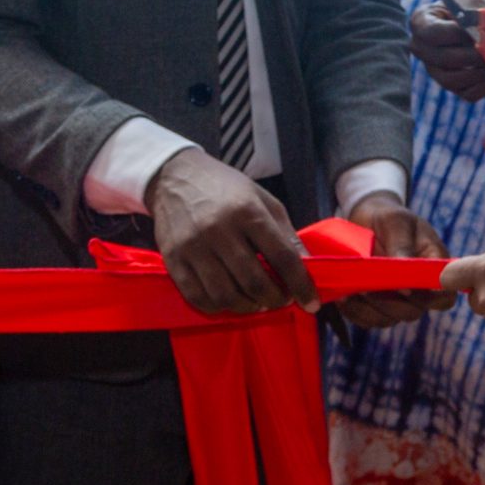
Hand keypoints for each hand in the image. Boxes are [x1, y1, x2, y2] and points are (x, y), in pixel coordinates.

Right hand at [146, 149, 319, 314]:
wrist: (174, 176)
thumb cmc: (225, 188)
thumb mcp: (262, 199)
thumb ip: (285, 232)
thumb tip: (307, 266)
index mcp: (248, 211)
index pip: (282, 256)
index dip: (300, 284)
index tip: (312, 303)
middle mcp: (220, 230)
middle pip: (254, 282)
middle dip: (274, 299)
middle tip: (281, 300)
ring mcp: (193, 246)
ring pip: (226, 295)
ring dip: (248, 307)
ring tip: (257, 302)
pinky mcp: (173, 259)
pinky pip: (198, 297)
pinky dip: (218, 307)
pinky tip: (229, 301)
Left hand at [336, 191, 452, 328]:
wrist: (367, 220)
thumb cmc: (389, 218)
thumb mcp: (398, 222)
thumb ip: (403, 246)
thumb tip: (407, 276)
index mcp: (435, 270)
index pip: (443, 297)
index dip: (428, 299)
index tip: (405, 288)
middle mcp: (419, 291)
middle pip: (412, 312)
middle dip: (389, 303)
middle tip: (367, 288)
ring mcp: (397, 301)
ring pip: (388, 319)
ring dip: (368, 309)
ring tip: (349, 291)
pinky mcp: (375, 306)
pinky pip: (367, 319)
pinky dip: (354, 311)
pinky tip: (343, 297)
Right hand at [409, 0, 484, 101]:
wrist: (479, 24)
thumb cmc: (477, 12)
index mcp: (422, 21)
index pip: (433, 33)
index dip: (458, 35)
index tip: (484, 32)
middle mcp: (421, 48)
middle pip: (444, 59)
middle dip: (476, 57)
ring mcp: (434, 70)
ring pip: (453, 80)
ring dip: (481, 72)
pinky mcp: (451, 85)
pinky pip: (467, 93)